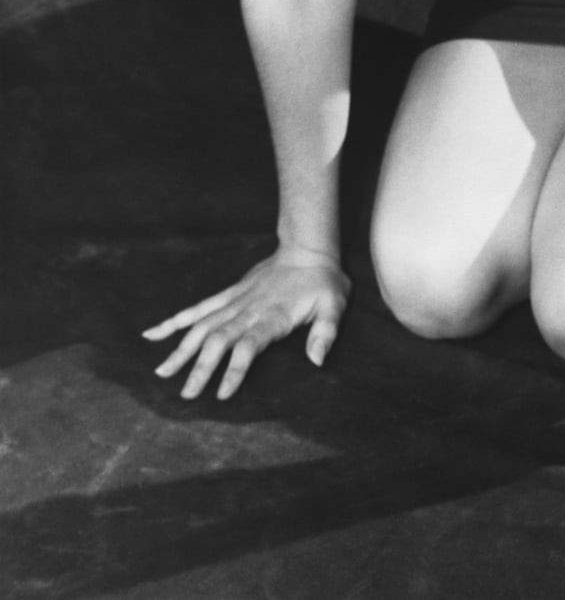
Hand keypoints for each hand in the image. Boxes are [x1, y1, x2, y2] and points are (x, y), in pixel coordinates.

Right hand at [142, 247, 350, 399]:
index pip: (249, 345)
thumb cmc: (323, 281)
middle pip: (219, 339)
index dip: (234, 369)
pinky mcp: (228, 294)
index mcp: (273, 316)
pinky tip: (152, 334)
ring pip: (202, 326)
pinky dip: (174, 321)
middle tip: (186, 395)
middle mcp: (248, 309)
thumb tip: (316, 361)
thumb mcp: (334, 305)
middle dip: (201, 367)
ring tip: (161, 373)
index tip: (221, 394)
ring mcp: (234, 301)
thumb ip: (326, 332)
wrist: (307, 248)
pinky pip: (197, 308)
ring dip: (181, 349)